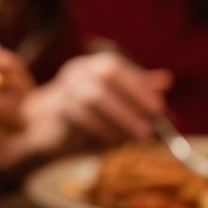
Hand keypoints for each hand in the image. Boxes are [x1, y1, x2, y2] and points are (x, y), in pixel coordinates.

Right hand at [22, 53, 172, 150]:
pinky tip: (116, 142)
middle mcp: (76, 72)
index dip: (139, 85)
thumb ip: (137, 89)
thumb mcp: (113, 100)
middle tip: (152, 123)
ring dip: (122, 118)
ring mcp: (64, 90)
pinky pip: (82, 119)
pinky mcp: (57, 113)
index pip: (116, 67)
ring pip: (95, 98)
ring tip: (140, 135)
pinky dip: (103, 130)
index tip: (159, 107)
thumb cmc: (84, 115)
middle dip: (133, 99)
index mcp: (91, 66)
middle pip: (106, 76)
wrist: (41, 128)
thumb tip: (166, 80)